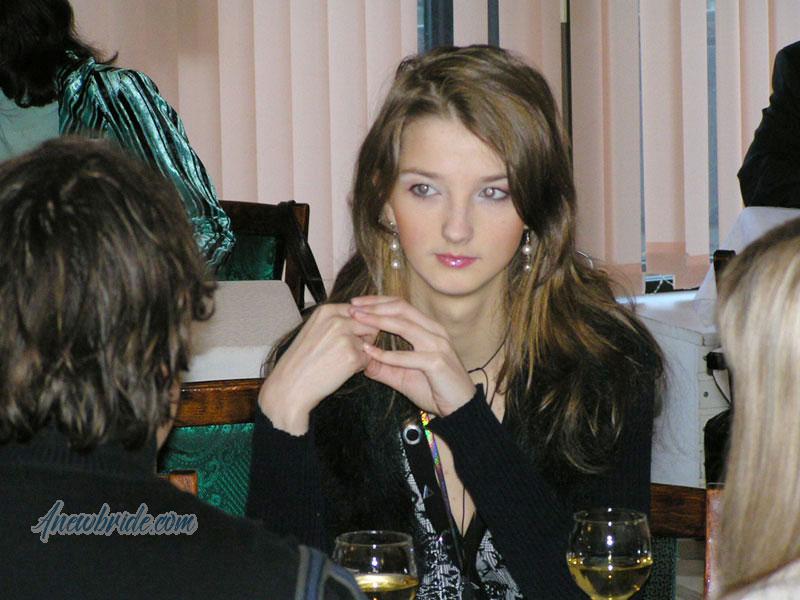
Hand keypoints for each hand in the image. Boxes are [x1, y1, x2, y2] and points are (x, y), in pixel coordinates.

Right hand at [259, 303, 378, 433]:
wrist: (291, 385)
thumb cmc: (301, 360)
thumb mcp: (314, 329)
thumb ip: (336, 320)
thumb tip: (360, 317)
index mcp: (327, 311)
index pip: (358, 311)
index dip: (357, 326)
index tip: (348, 337)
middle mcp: (338, 321)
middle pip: (368, 325)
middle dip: (364, 338)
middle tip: (345, 351)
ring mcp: (346, 338)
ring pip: (370, 342)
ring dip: (361, 352)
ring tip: (340, 361)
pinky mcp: (353, 356)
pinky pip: (368, 359)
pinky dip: (359, 367)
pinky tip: (341, 370)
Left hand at [350, 296, 475, 416]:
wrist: (460, 409)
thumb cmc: (435, 389)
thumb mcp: (403, 376)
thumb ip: (384, 367)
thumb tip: (361, 360)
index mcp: (429, 329)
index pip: (401, 306)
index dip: (377, 302)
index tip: (356, 304)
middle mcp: (435, 331)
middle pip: (401, 308)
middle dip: (374, 306)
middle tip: (352, 307)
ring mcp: (438, 345)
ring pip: (404, 326)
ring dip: (378, 321)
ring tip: (358, 320)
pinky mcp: (437, 362)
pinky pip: (407, 356)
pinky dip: (386, 354)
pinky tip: (369, 351)